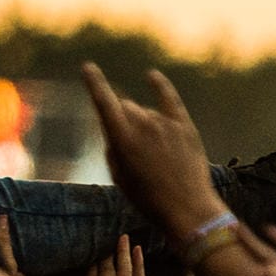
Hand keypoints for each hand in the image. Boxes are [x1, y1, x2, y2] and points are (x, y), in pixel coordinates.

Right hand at [81, 64, 222, 237]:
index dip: (94, 83)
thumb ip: (113, 147)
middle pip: (125, 109)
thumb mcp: (119, 177)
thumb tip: (114, 128)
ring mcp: (164, 123)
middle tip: (132, 149)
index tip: (88, 67)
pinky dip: (159, 86)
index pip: (103, 102)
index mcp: (122, 138)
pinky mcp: (183, 125)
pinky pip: (169, 99)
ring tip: (155, 156)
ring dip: (143, 124)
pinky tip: (151, 76)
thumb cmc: (148, 198)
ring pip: (145, 113)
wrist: (188, 209)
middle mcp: (143, 124)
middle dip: (123, 120)